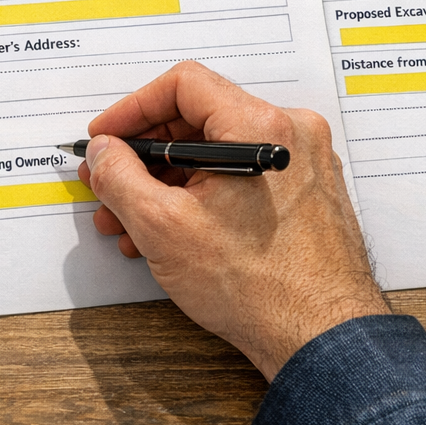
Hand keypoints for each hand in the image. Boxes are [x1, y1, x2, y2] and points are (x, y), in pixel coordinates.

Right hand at [80, 62, 386, 380]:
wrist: (321, 339)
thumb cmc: (259, 288)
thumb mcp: (163, 227)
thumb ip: (121, 177)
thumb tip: (104, 152)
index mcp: (260, 126)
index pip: (183, 85)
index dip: (132, 109)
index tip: (106, 138)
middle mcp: (291, 134)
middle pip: (199, 119)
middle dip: (144, 156)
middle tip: (109, 183)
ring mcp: (303, 165)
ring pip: (217, 153)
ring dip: (167, 183)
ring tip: (131, 222)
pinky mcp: (306, 194)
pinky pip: (243, 177)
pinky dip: (202, 196)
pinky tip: (171, 233)